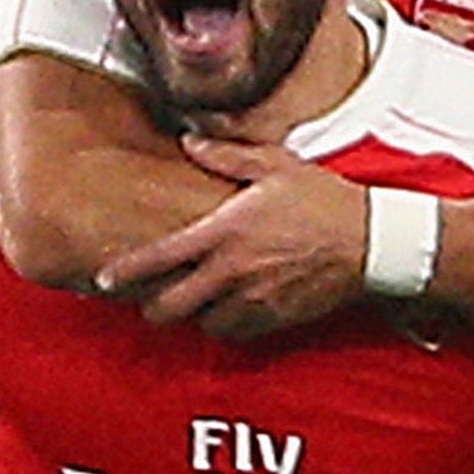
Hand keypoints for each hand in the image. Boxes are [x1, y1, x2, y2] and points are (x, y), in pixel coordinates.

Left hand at [94, 137, 367, 338]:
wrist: (371, 242)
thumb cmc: (323, 199)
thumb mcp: (274, 165)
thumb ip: (225, 154)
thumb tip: (188, 139)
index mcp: (223, 234)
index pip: (158, 260)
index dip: (123, 272)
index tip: (102, 278)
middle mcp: (231, 274)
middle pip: (168, 308)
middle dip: (151, 305)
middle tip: (147, 295)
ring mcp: (252, 302)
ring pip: (199, 325)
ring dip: (190, 315)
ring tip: (190, 301)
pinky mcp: (273, 321)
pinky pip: (233, 334)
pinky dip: (223, 325)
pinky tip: (226, 308)